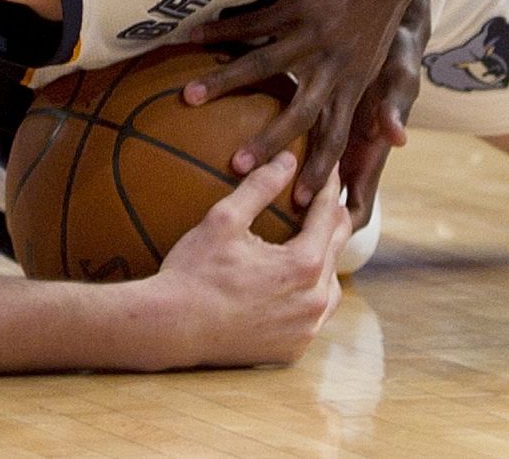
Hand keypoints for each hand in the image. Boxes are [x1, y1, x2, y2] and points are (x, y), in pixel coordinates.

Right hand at [157, 153, 349, 368]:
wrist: (172, 328)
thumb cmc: (194, 271)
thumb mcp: (224, 219)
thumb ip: (260, 186)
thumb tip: (288, 159)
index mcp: (304, 264)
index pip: (328, 214)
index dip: (328, 186)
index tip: (328, 166)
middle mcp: (314, 300)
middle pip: (337, 248)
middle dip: (333, 217)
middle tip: (328, 195)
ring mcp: (305, 330)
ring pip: (331, 286)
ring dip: (327, 259)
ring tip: (318, 238)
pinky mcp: (292, 350)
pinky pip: (314, 316)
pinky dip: (312, 295)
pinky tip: (299, 282)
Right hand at [182, 0, 418, 206]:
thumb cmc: (383, 18)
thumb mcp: (381, 65)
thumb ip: (377, 104)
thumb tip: (393, 141)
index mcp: (352, 86)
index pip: (335, 137)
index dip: (318, 170)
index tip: (297, 201)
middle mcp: (332, 67)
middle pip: (298, 114)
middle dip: (267, 142)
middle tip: (236, 166)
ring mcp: (313, 36)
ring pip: (264, 65)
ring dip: (224, 82)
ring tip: (189, 96)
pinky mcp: (300, 6)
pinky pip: (254, 22)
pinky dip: (222, 31)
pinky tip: (192, 36)